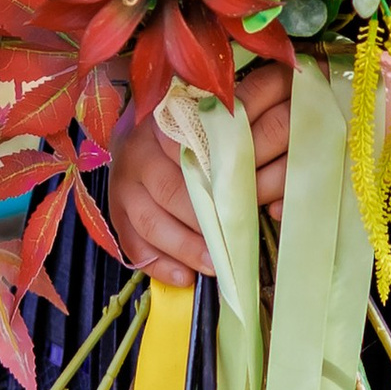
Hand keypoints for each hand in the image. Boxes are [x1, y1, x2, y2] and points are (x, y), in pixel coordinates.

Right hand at [107, 58, 295, 282]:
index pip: (195, 153)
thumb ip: (241, 126)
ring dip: (185, 249)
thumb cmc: (195, 122)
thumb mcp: (215, 111)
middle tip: (236, 246)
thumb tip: (276, 167)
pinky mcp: (114, 207)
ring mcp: (121, 179)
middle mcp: (138, 148)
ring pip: (150, 221)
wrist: (142, 120)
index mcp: (167, 119)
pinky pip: (132, 242)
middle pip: (172, 192)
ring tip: (216, 266)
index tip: (251, 204)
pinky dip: (158, 265)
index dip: (223, 183)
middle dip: (206, 225)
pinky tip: (184, 278)